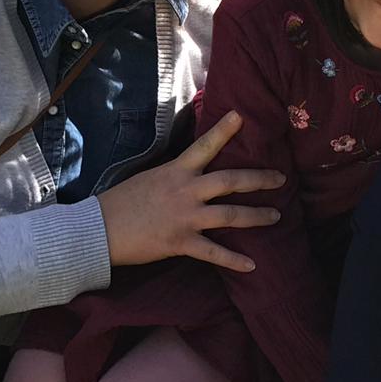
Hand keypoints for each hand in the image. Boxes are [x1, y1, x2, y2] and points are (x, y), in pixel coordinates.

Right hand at [97, 111, 283, 270]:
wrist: (99, 229)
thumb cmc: (120, 202)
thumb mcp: (149, 178)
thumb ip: (174, 175)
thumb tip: (191, 172)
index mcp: (176, 171)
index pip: (204, 145)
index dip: (224, 130)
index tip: (242, 116)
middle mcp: (186, 191)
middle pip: (231, 180)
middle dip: (259, 179)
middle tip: (281, 178)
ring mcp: (186, 217)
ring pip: (231, 215)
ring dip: (257, 216)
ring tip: (276, 216)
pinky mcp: (181, 242)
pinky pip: (214, 252)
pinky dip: (235, 260)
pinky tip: (252, 265)